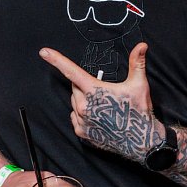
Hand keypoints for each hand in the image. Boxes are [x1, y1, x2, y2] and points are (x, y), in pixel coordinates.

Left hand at [40, 42, 159, 163]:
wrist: (140, 141)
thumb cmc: (138, 111)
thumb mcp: (138, 85)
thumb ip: (137, 63)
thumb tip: (142, 45)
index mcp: (94, 91)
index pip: (72, 71)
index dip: (57, 60)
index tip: (44, 52)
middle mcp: (84, 105)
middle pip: (75, 87)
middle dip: (84, 85)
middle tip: (103, 91)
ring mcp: (81, 120)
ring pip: (74, 102)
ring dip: (83, 100)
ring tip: (102, 105)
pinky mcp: (81, 132)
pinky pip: (75, 117)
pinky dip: (82, 114)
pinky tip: (97, 116)